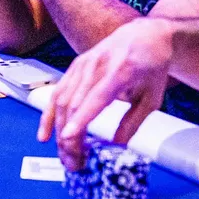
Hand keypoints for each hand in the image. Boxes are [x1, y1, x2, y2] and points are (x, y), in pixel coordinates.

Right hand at [39, 17, 176, 170]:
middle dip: (70, 136)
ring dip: (59, 131)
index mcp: (121, 71)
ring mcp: (82, 65)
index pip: (97, 97)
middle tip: (75, 163)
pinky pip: (57, 93)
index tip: (69, 138)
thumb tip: (115, 147)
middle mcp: (97, 65)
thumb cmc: (151, 66)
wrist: (144, 35)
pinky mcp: (74, 67)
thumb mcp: (153, 96)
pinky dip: (49, 115)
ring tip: (66, 156)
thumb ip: (133, 122)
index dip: (81, 119)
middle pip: (75, 104)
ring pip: (62, 101)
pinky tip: (45, 135)